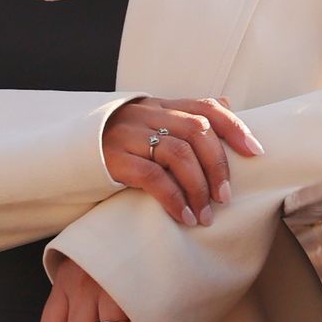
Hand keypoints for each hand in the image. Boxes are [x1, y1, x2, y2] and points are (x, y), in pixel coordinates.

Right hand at [101, 96, 263, 226]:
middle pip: (196, 131)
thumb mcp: (149, 124)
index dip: (234, 127)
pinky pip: (153, 177)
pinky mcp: (114, 159)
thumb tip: (226, 105)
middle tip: (225, 198)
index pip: (205, 107)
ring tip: (206, 215)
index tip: (255, 152)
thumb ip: (183, 116)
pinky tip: (184, 217)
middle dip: (218, 166)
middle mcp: (147, 115)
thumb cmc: (117, 144)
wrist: (65, 154)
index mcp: (160, 106)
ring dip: (198, 187)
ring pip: (178, 153)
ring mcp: (129, 135)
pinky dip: (174, 198)